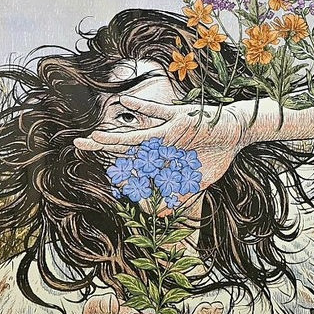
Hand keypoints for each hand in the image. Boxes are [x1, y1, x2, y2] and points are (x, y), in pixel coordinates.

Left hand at [76, 97, 247, 186]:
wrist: (235, 134)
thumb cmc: (215, 156)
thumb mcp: (197, 181)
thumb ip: (179, 194)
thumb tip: (160, 211)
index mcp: (161, 158)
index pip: (134, 166)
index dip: (119, 171)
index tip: (103, 179)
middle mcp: (159, 144)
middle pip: (127, 146)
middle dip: (104, 145)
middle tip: (79, 144)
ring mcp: (167, 131)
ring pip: (138, 135)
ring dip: (117, 136)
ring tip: (94, 136)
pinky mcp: (179, 118)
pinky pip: (158, 112)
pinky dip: (144, 108)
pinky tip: (126, 102)